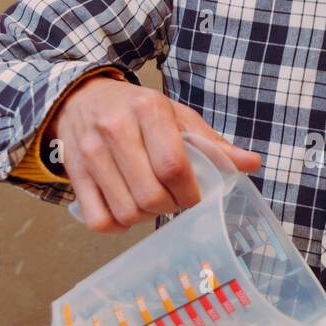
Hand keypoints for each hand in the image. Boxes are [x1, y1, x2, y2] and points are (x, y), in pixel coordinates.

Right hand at [46, 76, 261, 231]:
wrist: (82, 99)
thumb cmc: (138, 111)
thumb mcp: (177, 116)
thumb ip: (212, 143)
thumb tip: (251, 164)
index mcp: (148, 109)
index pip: (173, 166)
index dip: (190, 192)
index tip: (195, 195)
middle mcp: (114, 128)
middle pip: (150, 195)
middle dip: (170, 207)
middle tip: (174, 200)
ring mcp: (90, 153)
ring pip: (125, 212)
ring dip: (145, 218)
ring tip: (150, 202)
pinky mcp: (74, 174)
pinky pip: (98, 221)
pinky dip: (117, 226)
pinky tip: (126, 210)